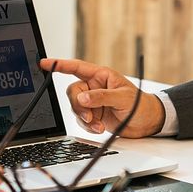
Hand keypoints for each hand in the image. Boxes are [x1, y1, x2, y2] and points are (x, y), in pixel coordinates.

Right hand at [42, 58, 164, 136]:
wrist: (147, 123)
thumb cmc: (140, 105)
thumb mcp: (122, 98)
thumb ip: (101, 97)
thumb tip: (82, 99)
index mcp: (101, 76)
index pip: (77, 67)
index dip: (60, 65)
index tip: (45, 63)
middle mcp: (94, 87)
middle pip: (73, 92)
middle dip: (78, 106)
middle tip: (89, 117)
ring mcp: (93, 102)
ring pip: (75, 107)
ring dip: (84, 118)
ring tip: (99, 125)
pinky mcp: (93, 116)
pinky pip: (81, 120)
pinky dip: (88, 126)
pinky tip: (100, 128)